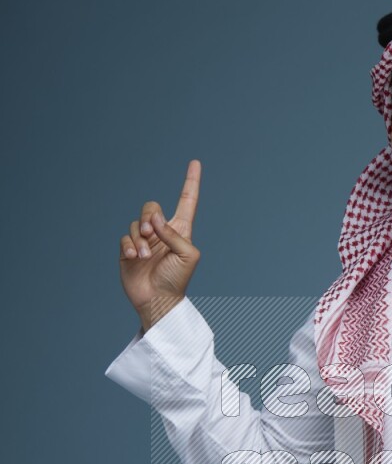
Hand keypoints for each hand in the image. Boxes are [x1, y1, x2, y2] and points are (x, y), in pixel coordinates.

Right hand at [119, 159, 202, 330]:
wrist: (158, 300)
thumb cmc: (177, 279)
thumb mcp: (187, 255)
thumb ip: (174, 234)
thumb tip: (155, 220)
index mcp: (181, 230)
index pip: (187, 201)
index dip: (191, 182)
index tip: (195, 163)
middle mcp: (162, 232)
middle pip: (151, 207)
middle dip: (148, 216)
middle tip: (150, 232)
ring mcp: (145, 240)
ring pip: (136, 223)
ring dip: (139, 238)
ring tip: (143, 255)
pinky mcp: (129, 250)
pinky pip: (125, 237)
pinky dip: (129, 245)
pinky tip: (134, 258)